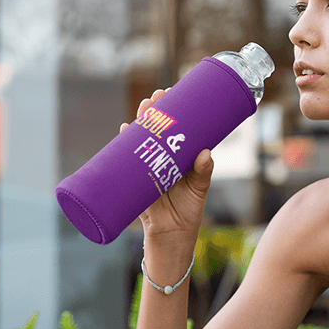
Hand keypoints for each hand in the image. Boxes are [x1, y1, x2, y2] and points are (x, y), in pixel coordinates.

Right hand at [120, 89, 213, 241]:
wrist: (171, 236)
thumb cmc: (188, 211)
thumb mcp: (199, 189)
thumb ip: (203, 172)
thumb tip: (204, 153)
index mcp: (178, 156)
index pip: (175, 128)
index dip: (173, 110)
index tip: (174, 92)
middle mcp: (161, 157)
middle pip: (156, 128)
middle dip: (155, 110)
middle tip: (158, 95)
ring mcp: (146, 165)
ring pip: (141, 139)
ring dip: (140, 121)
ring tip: (144, 107)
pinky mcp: (135, 178)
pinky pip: (127, 158)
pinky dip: (124, 143)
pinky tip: (125, 129)